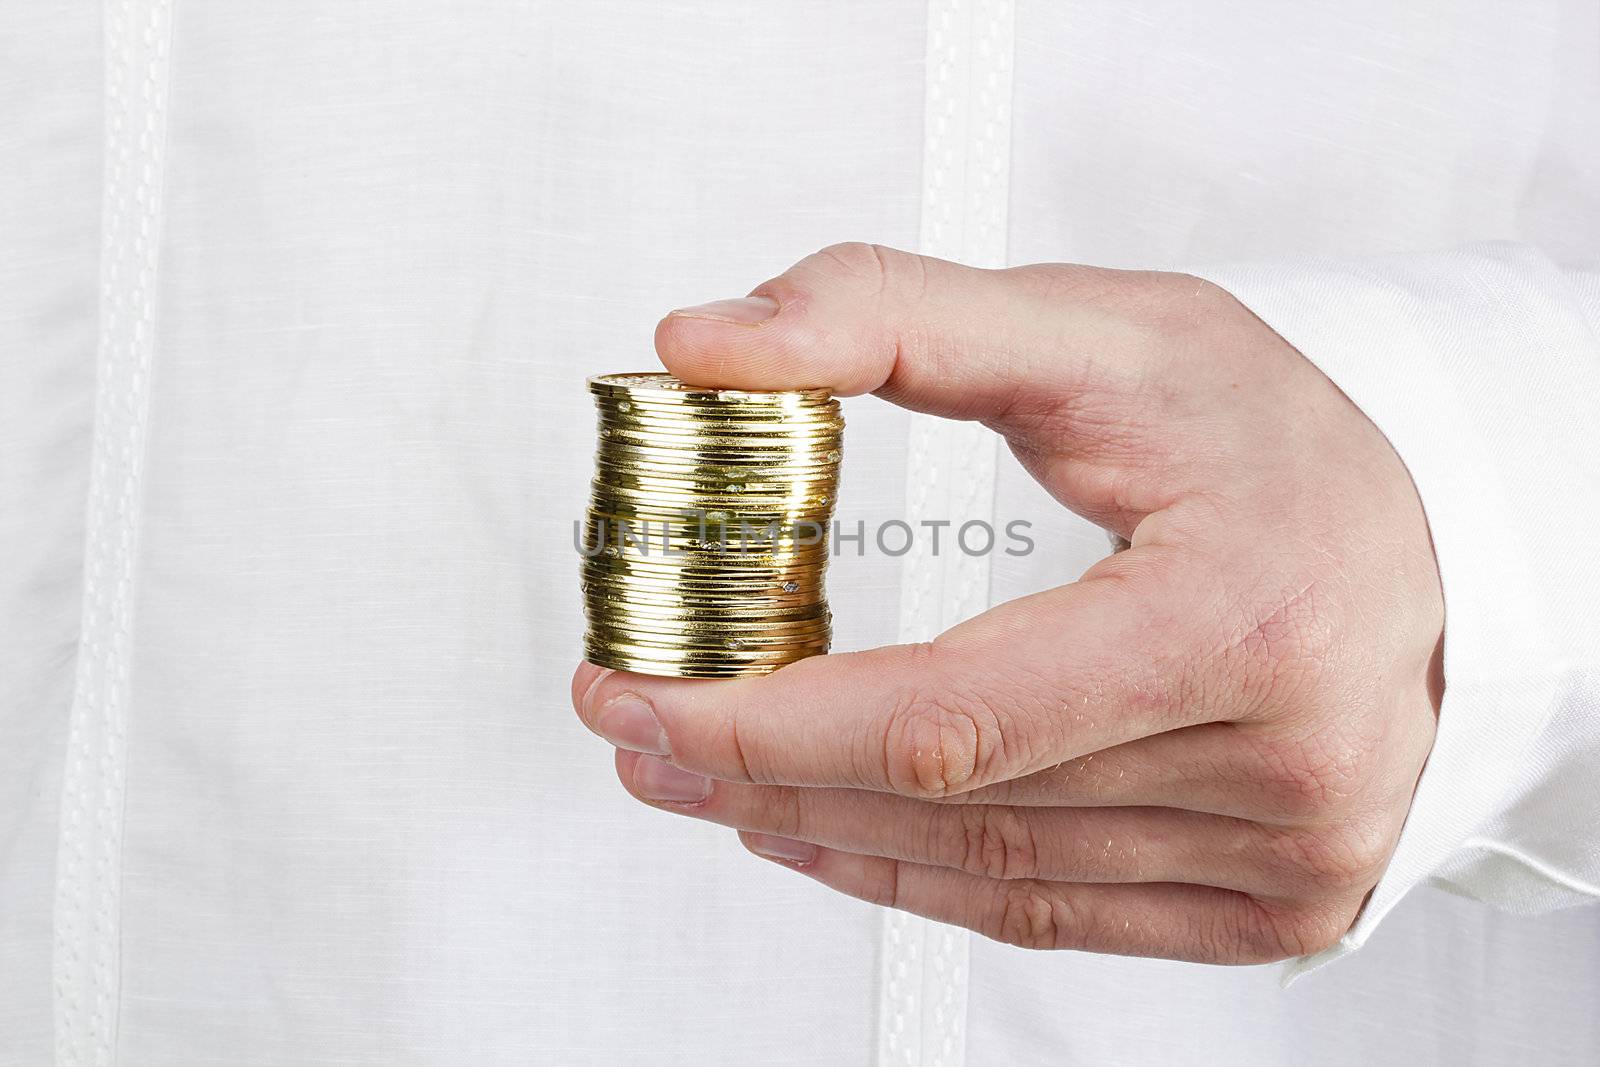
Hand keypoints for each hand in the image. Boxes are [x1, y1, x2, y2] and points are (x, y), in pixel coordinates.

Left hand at [571, 243, 1443, 962]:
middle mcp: (1280, 763)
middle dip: (759, 775)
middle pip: (952, 808)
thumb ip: (889, 317)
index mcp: (1241, 619)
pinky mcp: (1268, 900)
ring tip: (708, 777)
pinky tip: (827, 836)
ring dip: (818, 831)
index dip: (767, 724)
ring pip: (986, 877)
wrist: (1429, 532)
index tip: (639, 697)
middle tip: (639, 731)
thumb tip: (707, 346)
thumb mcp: (1098, 330)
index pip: (951, 720)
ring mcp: (1281, 854)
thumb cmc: (1281, 435)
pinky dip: (918, 884)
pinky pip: (1049, 917)